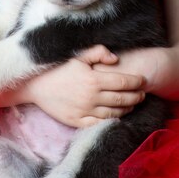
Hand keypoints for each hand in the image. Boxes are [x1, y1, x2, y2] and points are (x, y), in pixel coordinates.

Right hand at [27, 45, 145, 127]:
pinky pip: (98, 124)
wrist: (34, 85)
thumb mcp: (78, 56)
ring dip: (127, 110)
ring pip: (114, 113)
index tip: (144, 81)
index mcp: (93, 79)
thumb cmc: (57, 68)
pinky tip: (117, 118)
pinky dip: (111, 122)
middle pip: (122, 99)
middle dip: (136, 97)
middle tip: (143, 94)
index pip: (123, 82)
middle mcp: (91, 97)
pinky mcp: (77, 121)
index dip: (137, 82)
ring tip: (133, 105)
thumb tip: (116, 59)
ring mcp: (84, 111)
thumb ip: (98, 52)